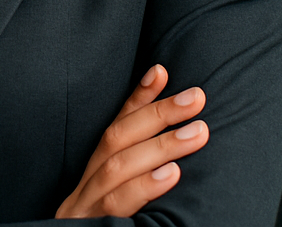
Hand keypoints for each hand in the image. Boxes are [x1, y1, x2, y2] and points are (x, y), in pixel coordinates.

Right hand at [55, 65, 207, 218]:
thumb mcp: (122, 205)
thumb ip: (140, 178)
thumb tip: (179, 157)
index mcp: (91, 177)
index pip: (114, 128)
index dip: (138, 99)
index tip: (161, 72)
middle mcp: (84, 188)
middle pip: (116, 139)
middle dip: (158, 114)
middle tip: (196, 97)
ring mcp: (84, 209)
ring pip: (117, 167)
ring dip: (160, 146)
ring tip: (197, 133)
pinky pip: (116, 205)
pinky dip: (144, 186)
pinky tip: (171, 174)